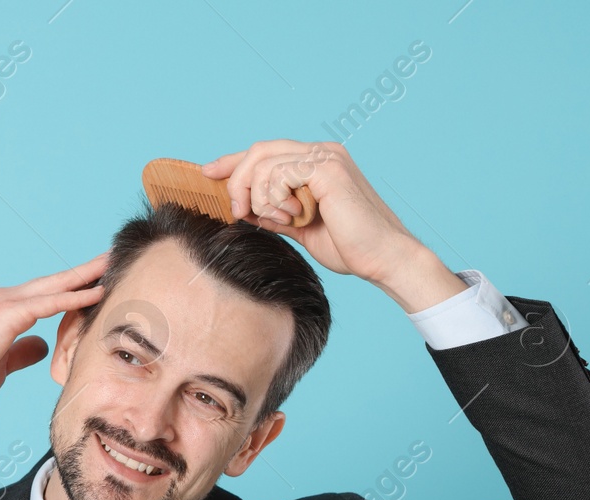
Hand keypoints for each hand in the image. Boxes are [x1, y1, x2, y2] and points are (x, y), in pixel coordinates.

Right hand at [0, 253, 108, 419]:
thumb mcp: (2, 364)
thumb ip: (22, 351)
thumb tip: (42, 344)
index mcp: (5, 310)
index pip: (47, 294)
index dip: (73, 287)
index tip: (98, 281)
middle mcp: (7, 299)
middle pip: (56, 281)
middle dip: (86, 271)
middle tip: (113, 259)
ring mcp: (7, 304)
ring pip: (56, 285)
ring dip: (87, 275)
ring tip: (114, 265)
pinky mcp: (9, 315)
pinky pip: (50, 303)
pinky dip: (75, 296)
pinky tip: (98, 292)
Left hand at [199, 140, 465, 312]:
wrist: (381, 259)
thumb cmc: (348, 247)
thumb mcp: (300, 228)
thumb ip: (274, 214)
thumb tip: (245, 210)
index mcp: (316, 162)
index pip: (265, 152)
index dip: (233, 161)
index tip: (208, 174)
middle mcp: (321, 152)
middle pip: (259, 150)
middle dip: (238, 181)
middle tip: (238, 212)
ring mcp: (325, 157)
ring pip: (264, 163)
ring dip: (260, 198)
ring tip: (280, 222)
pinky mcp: (327, 168)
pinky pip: (278, 175)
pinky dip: (275, 200)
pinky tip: (293, 218)